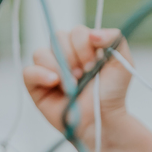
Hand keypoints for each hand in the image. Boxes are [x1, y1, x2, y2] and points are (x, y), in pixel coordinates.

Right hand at [22, 26, 131, 151]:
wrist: (103, 120)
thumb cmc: (112, 92)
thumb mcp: (122, 62)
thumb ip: (114, 38)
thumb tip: (93, 33)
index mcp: (82, 46)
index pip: (76, 32)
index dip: (85, 47)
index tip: (95, 65)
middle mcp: (63, 54)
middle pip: (57, 38)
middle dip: (73, 57)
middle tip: (84, 75)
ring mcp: (48, 69)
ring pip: (41, 53)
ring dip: (59, 67)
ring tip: (72, 85)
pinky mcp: (36, 87)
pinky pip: (28, 71)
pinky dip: (40, 74)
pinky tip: (54, 82)